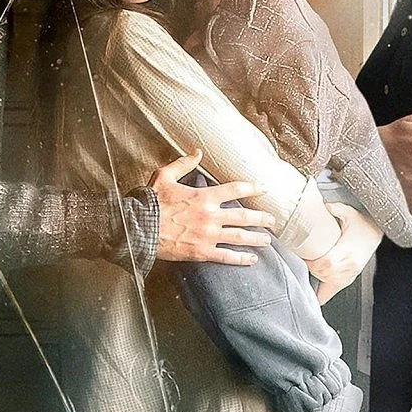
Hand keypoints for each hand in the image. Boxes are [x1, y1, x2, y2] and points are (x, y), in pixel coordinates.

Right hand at [151, 149, 276, 264]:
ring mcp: (208, 235)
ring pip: (239, 237)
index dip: (252, 187)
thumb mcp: (164, 176)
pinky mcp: (201, 251)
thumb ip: (183, 163)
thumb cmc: (151, 202)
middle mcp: (210, 216)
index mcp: (203, 196)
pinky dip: (241, 259)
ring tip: (267, 240)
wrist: (139, 228)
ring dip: (256, 238)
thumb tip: (197, 152)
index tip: (263, 189)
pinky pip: (226, 256)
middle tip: (272, 220)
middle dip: (261, 218)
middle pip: (243, 216)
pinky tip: (251, 259)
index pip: (235, 189)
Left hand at [306, 204, 382, 304]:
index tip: (302, 256)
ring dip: (314, 278)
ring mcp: (350, 274)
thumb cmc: (363, 224)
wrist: (376, 233)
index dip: (312, 262)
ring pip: (328, 284)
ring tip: (303, 271)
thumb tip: (324, 206)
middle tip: (299, 261)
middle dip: (310, 269)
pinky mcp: (348, 279)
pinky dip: (320, 294)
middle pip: (325, 273)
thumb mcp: (350, 213)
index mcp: (349, 251)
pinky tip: (310, 293)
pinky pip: (332, 292)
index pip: (327, 262)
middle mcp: (350, 265)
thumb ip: (336, 209)